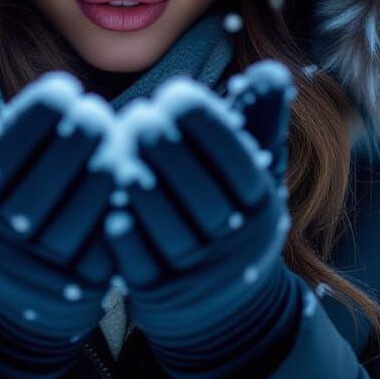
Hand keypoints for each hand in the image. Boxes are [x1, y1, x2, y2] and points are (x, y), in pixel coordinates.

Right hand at [0, 54, 117, 345]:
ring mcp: (41, 269)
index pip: (2, 153)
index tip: (64, 87)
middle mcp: (0, 242)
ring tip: (119, 134)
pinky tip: (135, 171)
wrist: (2, 307)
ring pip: (78, 215)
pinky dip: (122, 205)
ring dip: (102, 169)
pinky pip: (107, 242)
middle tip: (95, 109)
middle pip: (41, 184)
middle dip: (72, 140)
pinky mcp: (80, 286)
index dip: (35, 116)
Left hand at [98, 61, 295, 360]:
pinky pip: (143, 269)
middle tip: (139, 114)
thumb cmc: (236, 214)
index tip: (175, 92)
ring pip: (172, 233)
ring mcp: (198, 275)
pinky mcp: (161, 297)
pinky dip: (128, 242)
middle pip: (205, 198)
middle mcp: (236, 244)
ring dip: (146, 193)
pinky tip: (109, 211)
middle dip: (171, 153)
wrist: (227, 309)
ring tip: (120, 154)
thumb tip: (270, 69)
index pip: (239, 163)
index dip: (207, 126)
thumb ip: (260, 120)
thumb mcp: (257, 172)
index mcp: (262, 206)